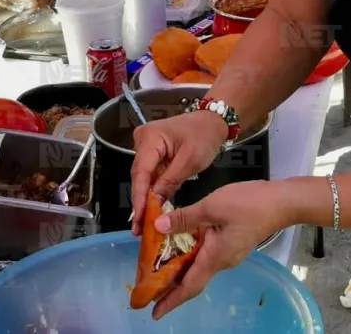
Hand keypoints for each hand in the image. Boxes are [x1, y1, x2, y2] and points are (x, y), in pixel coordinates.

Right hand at [129, 111, 227, 234]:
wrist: (212, 122)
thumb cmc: (204, 136)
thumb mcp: (190, 161)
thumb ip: (170, 182)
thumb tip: (154, 205)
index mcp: (150, 137)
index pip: (141, 172)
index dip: (139, 197)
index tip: (139, 219)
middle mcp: (142, 140)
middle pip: (139, 175)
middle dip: (141, 202)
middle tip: (139, 228)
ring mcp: (146, 146)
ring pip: (144, 177)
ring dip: (145, 199)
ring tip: (144, 224)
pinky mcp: (152, 152)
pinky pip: (151, 174)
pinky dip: (153, 191)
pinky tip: (152, 209)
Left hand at [149, 181, 296, 319]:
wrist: (281, 202)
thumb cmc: (250, 204)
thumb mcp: (212, 206)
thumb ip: (185, 217)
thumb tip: (159, 227)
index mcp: (216, 257)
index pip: (190, 286)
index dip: (171, 300)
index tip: (154, 313)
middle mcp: (222, 261)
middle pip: (192, 280)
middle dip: (170, 288)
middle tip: (148, 290)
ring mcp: (228, 253)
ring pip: (198, 267)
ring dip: (178, 270)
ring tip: (157, 268)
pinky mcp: (232, 243)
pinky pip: (206, 255)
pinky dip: (189, 256)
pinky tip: (179, 245)